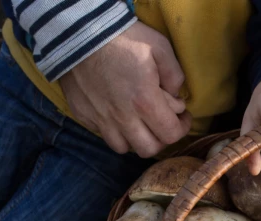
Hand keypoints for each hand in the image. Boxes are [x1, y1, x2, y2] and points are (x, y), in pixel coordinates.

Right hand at [59, 21, 191, 157]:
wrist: (77, 31)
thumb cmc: (121, 37)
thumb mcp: (159, 47)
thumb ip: (174, 75)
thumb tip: (177, 95)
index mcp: (144, 102)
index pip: (170, 134)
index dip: (182, 128)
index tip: (182, 117)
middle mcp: (123, 118)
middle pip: (148, 149)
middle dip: (161, 138)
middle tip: (162, 121)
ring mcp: (100, 119)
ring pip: (124, 148)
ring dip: (136, 139)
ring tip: (140, 122)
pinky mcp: (83, 115)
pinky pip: (102, 134)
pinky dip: (114, 131)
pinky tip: (117, 114)